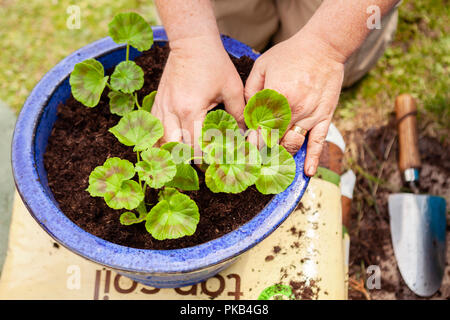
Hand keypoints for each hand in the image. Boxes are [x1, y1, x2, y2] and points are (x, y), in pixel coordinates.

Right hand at [152, 36, 244, 153]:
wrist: (191, 42)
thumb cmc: (214, 63)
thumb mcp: (232, 88)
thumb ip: (238, 113)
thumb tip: (243, 133)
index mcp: (192, 110)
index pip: (195, 146)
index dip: (206, 158)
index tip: (216, 162)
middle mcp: (172, 111)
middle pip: (176, 148)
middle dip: (189, 159)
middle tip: (202, 164)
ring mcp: (162, 107)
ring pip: (161, 141)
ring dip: (173, 151)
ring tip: (185, 158)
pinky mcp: (158, 102)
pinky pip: (154, 128)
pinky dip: (162, 139)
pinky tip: (170, 144)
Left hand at [245, 32, 344, 176]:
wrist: (324, 47)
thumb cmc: (290, 55)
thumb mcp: (262, 66)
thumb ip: (250, 91)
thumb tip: (245, 114)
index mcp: (275, 98)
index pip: (259, 129)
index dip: (250, 144)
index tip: (243, 155)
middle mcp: (292, 110)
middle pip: (273, 141)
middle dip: (262, 154)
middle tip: (253, 165)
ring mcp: (310, 116)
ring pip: (292, 145)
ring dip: (281, 156)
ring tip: (272, 165)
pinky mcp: (324, 117)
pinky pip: (318, 142)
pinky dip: (313, 159)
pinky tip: (308, 172)